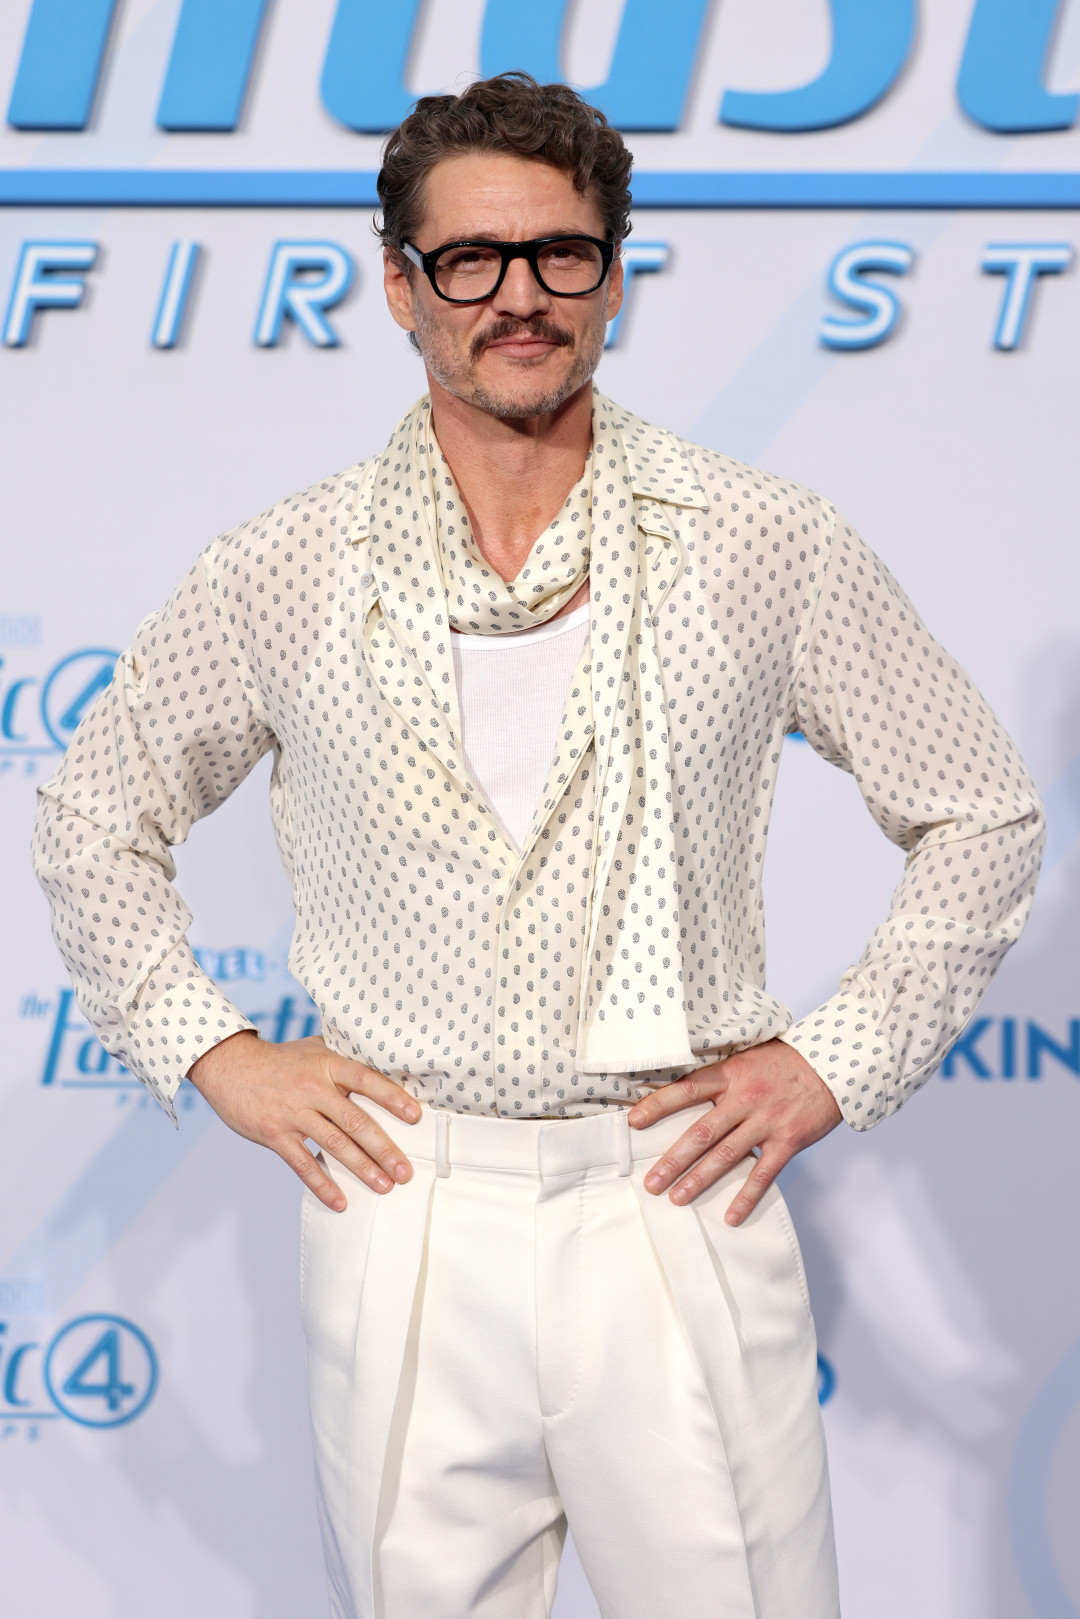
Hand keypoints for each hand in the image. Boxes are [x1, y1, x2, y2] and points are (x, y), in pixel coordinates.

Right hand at [187, 1031, 419, 1212]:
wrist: (230, 1066)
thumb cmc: (280, 1059)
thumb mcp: (313, 1048)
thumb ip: (342, 1057)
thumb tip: (381, 1062)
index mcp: (327, 1064)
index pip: (366, 1080)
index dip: (391, 1097)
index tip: (415, 1116)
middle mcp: (313, 1089)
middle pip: (355, 1120)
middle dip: (383, 1148)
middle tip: (405, 1171)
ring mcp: (293, 1113)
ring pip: (334, 1145)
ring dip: (362, 1168)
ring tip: (384, 1186)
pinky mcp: (275, 1134)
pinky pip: (303, 1164)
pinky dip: (322, 1185)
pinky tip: (340, 1202)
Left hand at [627, 1040, 841, 1225]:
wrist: (834, 1064)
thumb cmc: (786, 1060)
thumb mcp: (748, 1056)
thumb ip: (721, 1074)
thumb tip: (685, 1089)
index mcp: (730, 1074)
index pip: (686, 1090)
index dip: (658, 1105)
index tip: (633, 1122)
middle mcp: (744, 1098)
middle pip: (701, 1132)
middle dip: (673, 1159)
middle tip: (650, 1182)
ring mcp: (766, 1121)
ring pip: (726, 1156)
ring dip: (699, 1180)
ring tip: (677, 1199)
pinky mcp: (787, 1141)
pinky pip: (763, 1174)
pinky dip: (746, 1197)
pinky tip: (731, 1217)